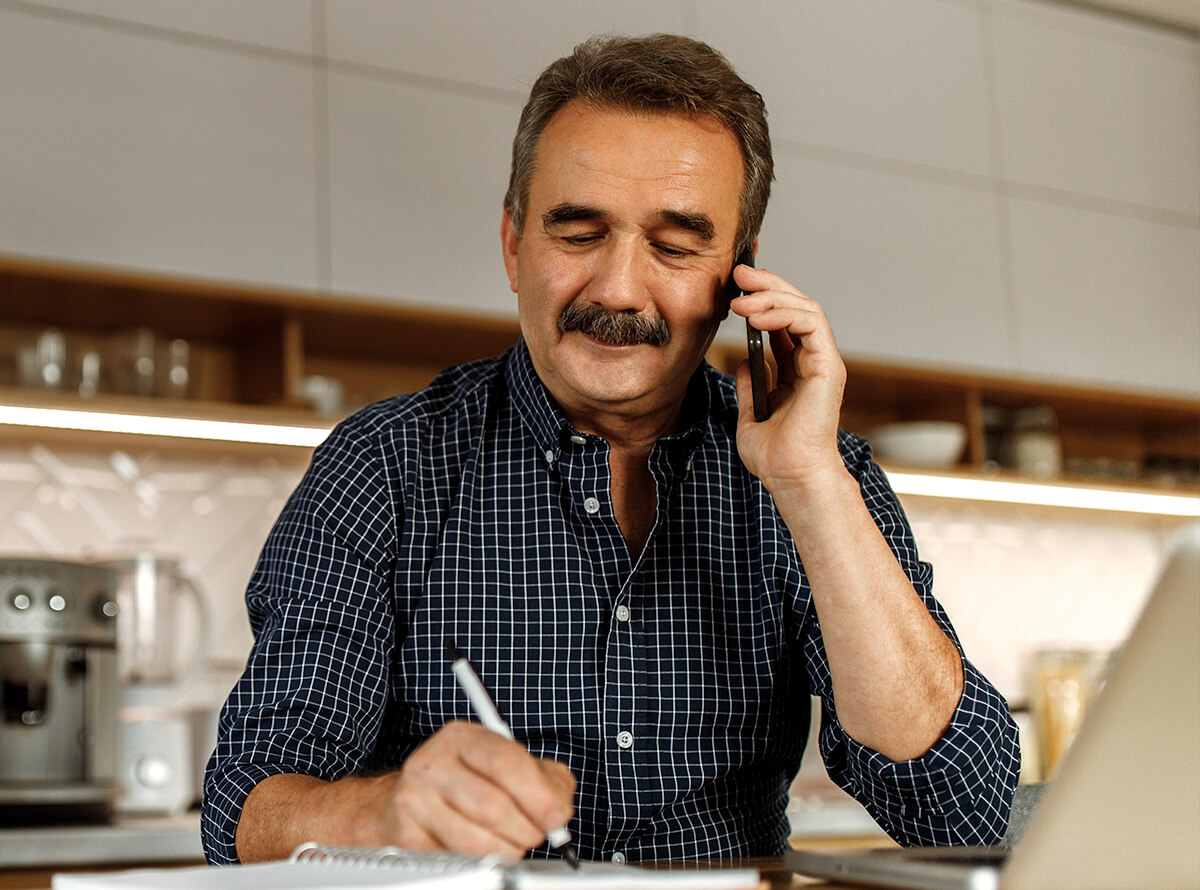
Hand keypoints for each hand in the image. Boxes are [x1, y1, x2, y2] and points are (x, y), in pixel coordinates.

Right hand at [347, 721, 574, 859]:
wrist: (406, 800)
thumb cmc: (466, 782)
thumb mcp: (507, 765)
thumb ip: (545, 779)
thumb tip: (559, 808)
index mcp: (462, 738)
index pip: (506, 762)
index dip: (538, 794)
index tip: (556, 817)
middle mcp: (432, 763)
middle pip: (493, 806)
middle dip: (526, 829)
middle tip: (535, 835)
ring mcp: (414, 800)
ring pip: (475, 840)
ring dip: (506, 850)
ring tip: (511, 843)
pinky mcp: (405, 836)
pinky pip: (455, 859)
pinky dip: (478, 861)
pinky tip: (481, 848)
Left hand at [729, 265, 847, 490]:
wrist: (790, 477)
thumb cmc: (775, 457)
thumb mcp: (751, 415)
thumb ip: (751, 386)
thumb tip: (743, 361)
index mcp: (797, 371)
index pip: (783, 322)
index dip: (762, 299)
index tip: (734, 287)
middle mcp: (813, 362)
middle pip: (795, 307)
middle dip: (767, 285)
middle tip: (738, 273)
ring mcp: (823, 362)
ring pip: (805, 308)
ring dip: (771, 297)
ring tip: (740, 298)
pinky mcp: (828, 366)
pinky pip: (811, 324)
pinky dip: (785, 314)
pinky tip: (758, 318)